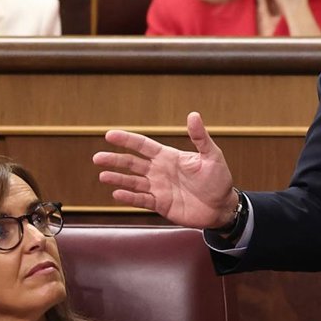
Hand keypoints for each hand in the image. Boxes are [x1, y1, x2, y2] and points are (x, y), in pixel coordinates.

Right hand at [92, 111, 236, 228]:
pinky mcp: (160, 204)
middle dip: (115, 160)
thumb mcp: (211, 156)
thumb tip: (193, 115)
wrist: (222, 206)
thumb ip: (200, 138)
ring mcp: (158, 188)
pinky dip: (129, 198)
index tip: (109, 135)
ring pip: (133, 182)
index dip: (127, 140)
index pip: (143, 146)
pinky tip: (117, 194)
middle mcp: (159, 171)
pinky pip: (142, 200)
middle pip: (132, 163)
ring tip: (103, 176)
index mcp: (169, 157)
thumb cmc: (218, 179)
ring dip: (118, 179)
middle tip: (98, 158)